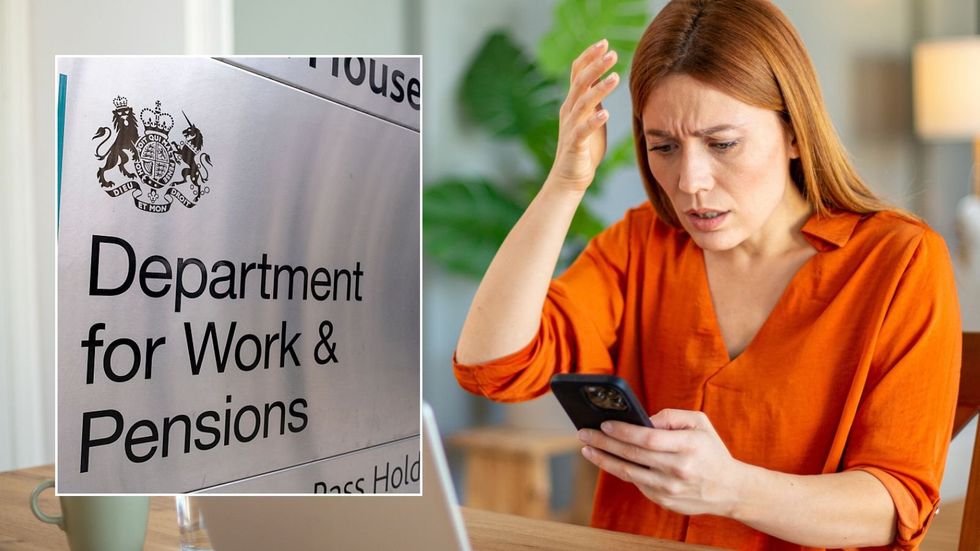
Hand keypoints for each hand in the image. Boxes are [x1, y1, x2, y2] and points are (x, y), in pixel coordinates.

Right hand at [547, 39, 618, 192]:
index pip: (577, 73)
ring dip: (599, 89)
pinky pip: (583, 130)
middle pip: (580, 82)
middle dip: (595, 66)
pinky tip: (606, 113)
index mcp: (573, 103)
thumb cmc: (583, 148)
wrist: (569, 177)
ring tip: (616, 77)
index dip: (589, 57)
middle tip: (612, 53)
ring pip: (583, 103)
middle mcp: (569, 111)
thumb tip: (604, 80)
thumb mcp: (591, 118)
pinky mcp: (575, 144)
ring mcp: (571, 127)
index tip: (604, 43)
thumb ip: (595, 100)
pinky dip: (594, 121)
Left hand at [578, 409, 747, 516]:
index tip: (604, 424)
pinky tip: (607, 460)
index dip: (623, 431)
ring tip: (587, 448)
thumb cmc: (711, 450)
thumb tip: (642, 419)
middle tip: (583, 433)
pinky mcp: (664, 501)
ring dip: (603, 459)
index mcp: (688, 446)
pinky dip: (619, 471)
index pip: (648, 438)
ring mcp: (670, 489)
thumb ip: (671, 416)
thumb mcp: (699, 423)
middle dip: (603, 443)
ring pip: (628, 472)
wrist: (729, 489)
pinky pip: (636, 483)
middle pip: (632, 455)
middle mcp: (678, 469)